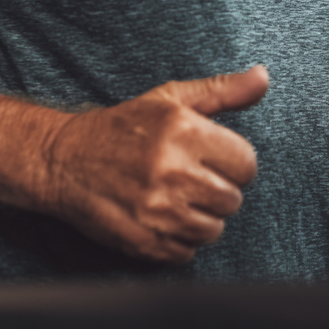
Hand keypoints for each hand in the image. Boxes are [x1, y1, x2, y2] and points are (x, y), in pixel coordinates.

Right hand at [41, 66, 268, 262]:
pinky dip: (178, 238)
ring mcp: (156, 210)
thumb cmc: (124, 127)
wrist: (64, 160)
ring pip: (213, 229)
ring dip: (199, 215)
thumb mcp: (171, 99)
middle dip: (217, 188)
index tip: (214, 158)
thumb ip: (223, 91)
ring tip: (173, 194)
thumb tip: (263, 76)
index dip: (234, 162)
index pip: (246, 163)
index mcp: (182, 131)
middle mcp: (171, 171)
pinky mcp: (143, 241)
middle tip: (189, 176)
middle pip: (232, 199)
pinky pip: (187, 251)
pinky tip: (158, 214)